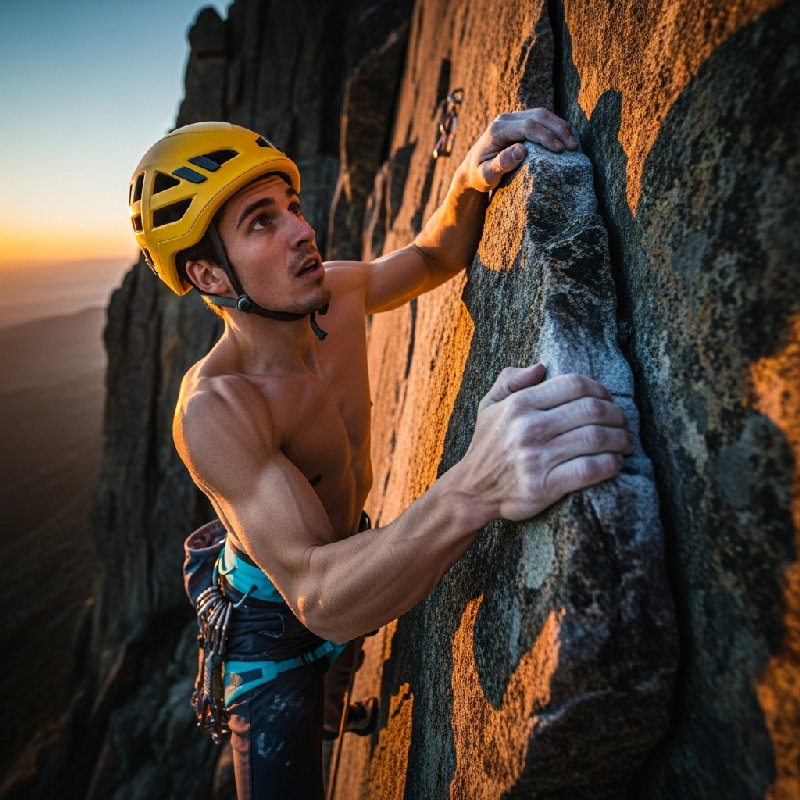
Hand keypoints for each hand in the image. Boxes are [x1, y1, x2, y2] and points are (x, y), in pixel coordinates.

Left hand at [460, 108, 577, 192]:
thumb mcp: (486, 175)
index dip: (546, 137)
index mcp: (497, 130)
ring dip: (560, 127)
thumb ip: (501, 164)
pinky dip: (556, 127)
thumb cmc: (479, 175)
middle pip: (538, 116)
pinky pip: (541, 119)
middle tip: (574, 146)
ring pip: (542, 115)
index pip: (528, 127)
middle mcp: (505, 119)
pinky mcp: (519, 121)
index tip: (560, 150)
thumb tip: (521, 150)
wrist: (471, 168)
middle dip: (558, 130)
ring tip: (574, 143)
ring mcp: (513, 118)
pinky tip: (567, 138)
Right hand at [462, 364, 633, 521]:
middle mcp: (528, 428)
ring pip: (596, 438)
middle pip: (591, 410)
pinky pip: (589, 470)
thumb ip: (510, 380)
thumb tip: (541, 367)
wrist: (472, 490)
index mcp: (519, 404)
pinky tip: (615, 463)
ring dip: (621, 440)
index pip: (574, 385)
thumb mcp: (488, 406)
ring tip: (627, 443)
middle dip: (617, 415)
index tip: (608, 400)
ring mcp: (536, 458)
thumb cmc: (487, 446)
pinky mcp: (543, 487)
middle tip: (624, 424)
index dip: (600, 389)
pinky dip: (610, 464)